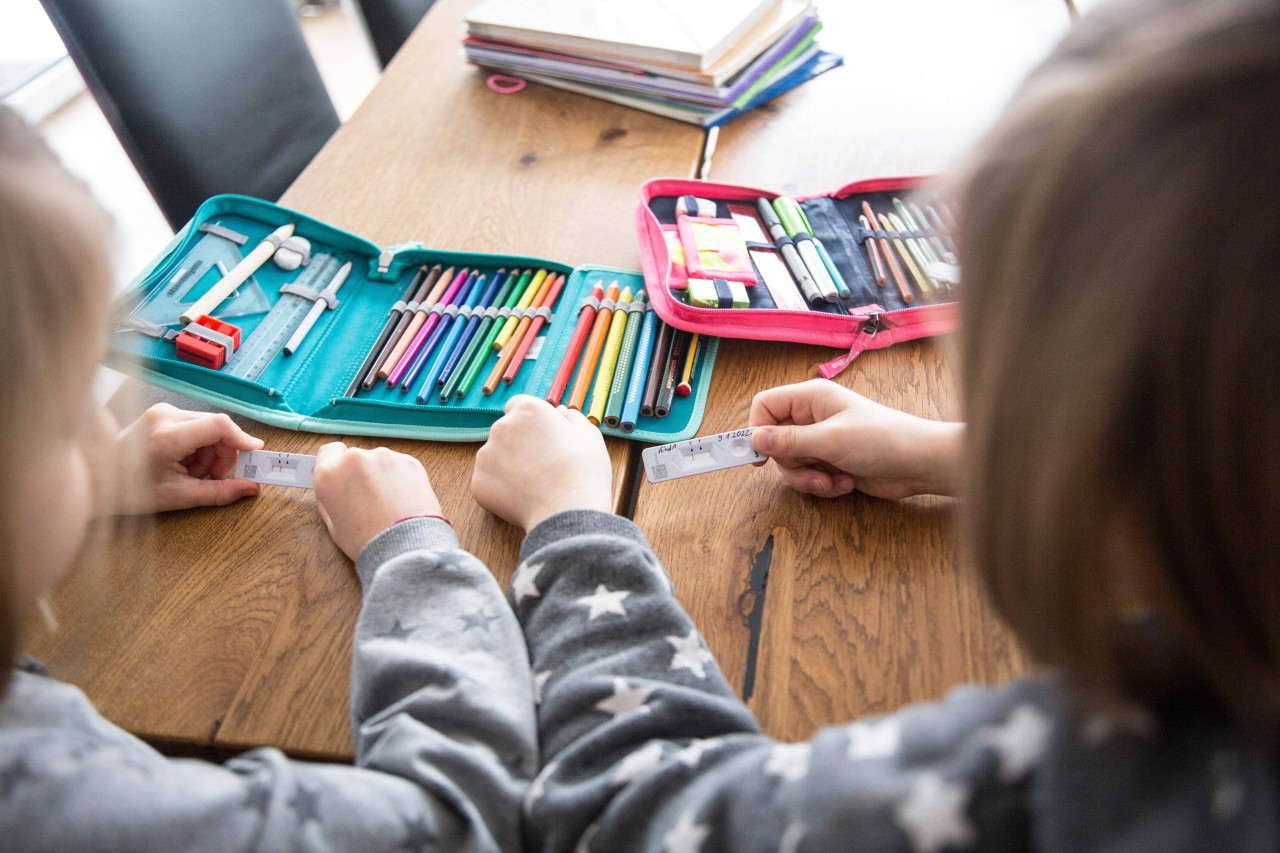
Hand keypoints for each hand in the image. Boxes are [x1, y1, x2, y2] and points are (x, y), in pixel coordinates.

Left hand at [106, 404, 263, 514]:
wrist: (96, 479)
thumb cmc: (130, 490)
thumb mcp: (178, 496)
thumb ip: (219, 492)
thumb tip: (251, 488)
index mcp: (167, 436)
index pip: (219, 426)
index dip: (242, 439)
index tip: (254, 454)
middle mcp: (165, 416)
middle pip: (217, 426)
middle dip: (223, 453)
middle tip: (212, 477)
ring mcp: (162, 412)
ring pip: (209, 426)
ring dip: (210, 451)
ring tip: (192, 472)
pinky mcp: (162, 413)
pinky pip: (196, 425)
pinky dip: (198, 446)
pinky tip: (184, 462)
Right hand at [313, 443, 442, 560]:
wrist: (405, 547)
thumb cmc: (367, 541)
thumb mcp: (334, 526)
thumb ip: (329, 502)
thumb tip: (332, 492)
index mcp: (330, 474)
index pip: (328, 452)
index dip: (335, 463)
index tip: (342, 475)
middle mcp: (355, 459)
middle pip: (355, 457)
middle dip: (360, 473)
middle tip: (368, 497)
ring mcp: (385, 457)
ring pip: (380, 461)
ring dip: (381, 474)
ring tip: (389, 502)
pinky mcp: (409, 461)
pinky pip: (400, 466)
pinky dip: (402, 478)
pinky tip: (404, 499)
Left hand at [472, 395, 612, 531]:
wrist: (567, 511)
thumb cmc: (583, 471)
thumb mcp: (588, 435)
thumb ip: (570, 417)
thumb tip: (559, 412)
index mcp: (527, 410)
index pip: (519, 406)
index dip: (531, 421)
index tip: (542, 437)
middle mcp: (501, 427)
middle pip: (505, 431)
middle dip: (519, 443)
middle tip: (542, 464)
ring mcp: (486, 455)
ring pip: (495, 456)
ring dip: (508, 465)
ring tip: (534, 483)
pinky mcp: (478, 482)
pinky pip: (489, 481)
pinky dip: (501, 488)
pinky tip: (523, 497)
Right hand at [749, 379, 962, 499]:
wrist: (920, 464)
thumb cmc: (882, 440)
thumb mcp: (831, 440)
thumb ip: (789, 441)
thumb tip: (753, 440)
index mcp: (811, 398)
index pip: (765, 405)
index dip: (756, 429)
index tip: (758, 456)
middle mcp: (812, 416)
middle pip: (775, 441)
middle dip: (792, 464)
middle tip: (813, 470)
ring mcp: (821, 440)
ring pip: (791, 463)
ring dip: (808, 479)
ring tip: (833, 480)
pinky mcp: (830, 461)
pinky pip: (809, 476)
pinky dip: (822, 485)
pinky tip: (844, 483)